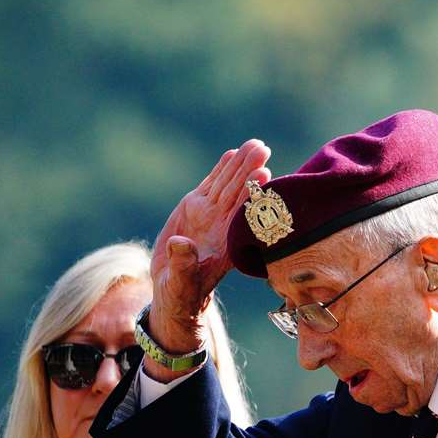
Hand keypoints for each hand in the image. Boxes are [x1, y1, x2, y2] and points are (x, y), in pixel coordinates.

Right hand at [147, 139, 272, 358]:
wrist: (173, 288)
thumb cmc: (180, 292)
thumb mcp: (179, 283)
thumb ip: (182, 265)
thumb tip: (181, 244)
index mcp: (226, 245)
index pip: (242, 217)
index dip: (252, 196)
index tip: (264, 177)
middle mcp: (223, 227)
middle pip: (238, 195)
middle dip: (250, 172)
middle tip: (262, 149)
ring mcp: (210, 216)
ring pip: (227, 186)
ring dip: (240, 166)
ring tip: (254, 145)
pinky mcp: (196, 208)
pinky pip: (210, 187)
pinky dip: (220, 171)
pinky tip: (232, 154)